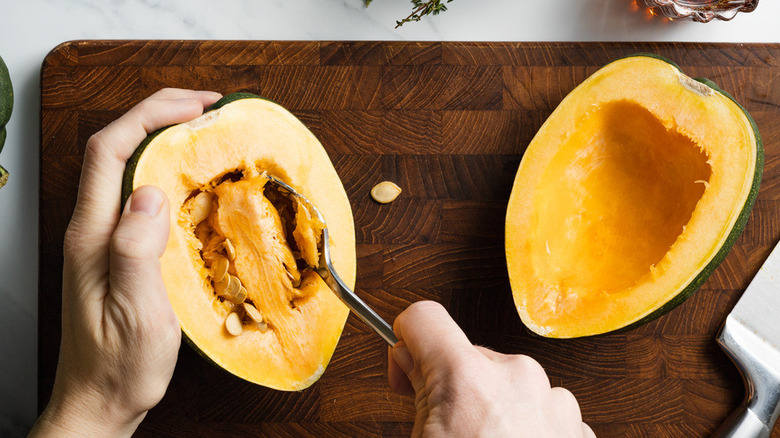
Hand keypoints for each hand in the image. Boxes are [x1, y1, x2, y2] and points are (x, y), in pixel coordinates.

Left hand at [30, 89, 221, 436]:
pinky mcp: (121, 251)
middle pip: (118, 147)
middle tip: (208, 108)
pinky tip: (197, 181)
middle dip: (160, 114)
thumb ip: (135, 251)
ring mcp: (106, 238)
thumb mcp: (134, 314)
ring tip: (206, 132)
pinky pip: (143, 196)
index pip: (111, 150)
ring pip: (131, 167)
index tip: (195, 107)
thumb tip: (150, 193)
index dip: (150, 116)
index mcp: (94, 235)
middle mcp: (95, 228)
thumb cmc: (116, 367)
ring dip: (166, 139)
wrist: (98, 401)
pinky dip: (172, 173)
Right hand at [388, 301, 595, 437]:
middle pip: (471, 357)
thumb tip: (413, 361)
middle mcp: (520, 378)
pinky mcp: (579, 428)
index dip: (406, 336)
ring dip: (496, 410)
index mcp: (469, 379)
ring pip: (510, 385)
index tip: (406, 360)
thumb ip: (417, 391)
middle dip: (454, 387)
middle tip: (444, 430)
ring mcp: (556, 403)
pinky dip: (527, 429)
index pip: (425, 317)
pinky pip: (543, 411)